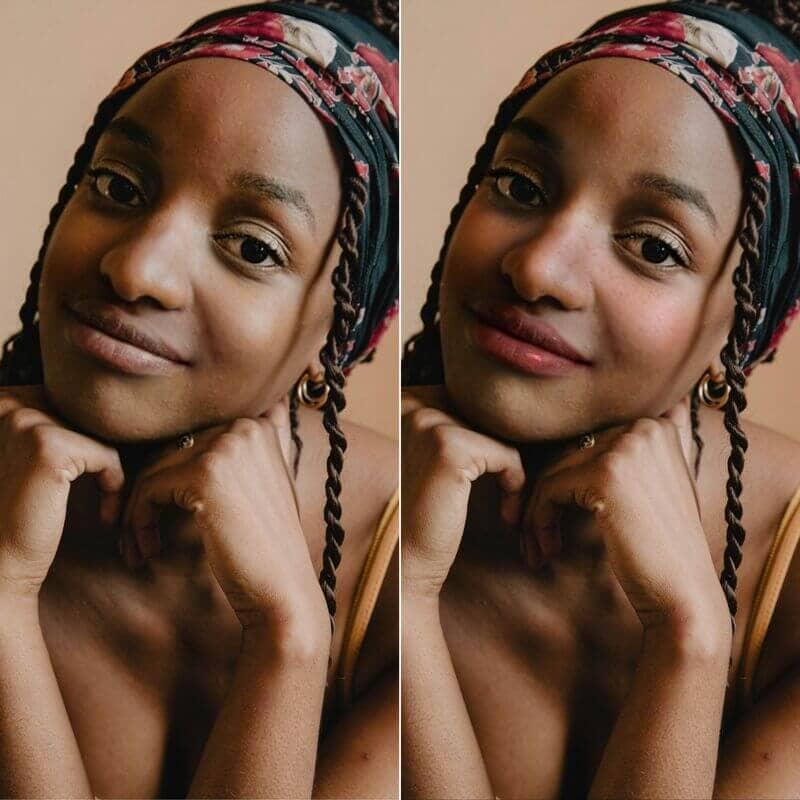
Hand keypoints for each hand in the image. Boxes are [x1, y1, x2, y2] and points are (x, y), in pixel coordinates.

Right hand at [0, 385, 124, 597]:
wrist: (2, 563)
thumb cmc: (22, 512)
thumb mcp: (35, 456)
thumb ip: (56, 426)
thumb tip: (101, 406)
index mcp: (4, 401)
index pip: (74, 403)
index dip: (87, 442)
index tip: (82, 480)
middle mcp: (9, 404)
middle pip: (89, 417)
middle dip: (100, 456)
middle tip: (99, 494)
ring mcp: (26, 423)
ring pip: (101, 435)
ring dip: (109, 473)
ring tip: (102, 506)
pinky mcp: (49, 448)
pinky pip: (108, 456)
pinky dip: (115, 487)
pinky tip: (104, 516)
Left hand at [121, 399, 328, 639]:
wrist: (282, 587)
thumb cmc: (267, 546)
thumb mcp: (265, 485)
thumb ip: (248, 453)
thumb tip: (244, 425)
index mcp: (259, 426)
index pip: (192, 440)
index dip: (172, 477)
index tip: (164, 514)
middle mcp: (245, 427)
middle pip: (169, 452)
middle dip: (149, 495)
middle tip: (138, 536)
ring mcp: (227, 447)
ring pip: (153, 469)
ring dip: (136, 512)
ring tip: (137, 546)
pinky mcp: (205, 473)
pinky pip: (148, 489)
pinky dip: (137, 521)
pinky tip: (147, 549)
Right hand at [402, 385, 525, 598]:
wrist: (409, 562)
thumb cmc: (430, 513)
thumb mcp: (442, 460)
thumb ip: (461, 427)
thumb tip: (504, 407)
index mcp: (408, 404)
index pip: (475, 402)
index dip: (492, 438)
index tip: (491, 475)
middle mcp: (414, 407)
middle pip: (489, 416)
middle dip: (504, 453)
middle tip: (505, 490)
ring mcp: (429, 425)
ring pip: (500, 435)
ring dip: (511, 471)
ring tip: (505, 503)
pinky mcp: (449, 448)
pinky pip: (507, 456)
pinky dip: (515, 484)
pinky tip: (505, 512)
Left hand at [521, 397, 727, 631]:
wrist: (683, 596)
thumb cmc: (663, 550)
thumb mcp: (657, 488)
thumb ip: (637, 456)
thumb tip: (631, 428)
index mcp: (656, 426)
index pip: (587, 444)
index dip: (568, 482)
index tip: (559, 518)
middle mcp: (644, 428)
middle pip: (566, 455)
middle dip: (546, 498)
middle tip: (537, 538)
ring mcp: (627, 448)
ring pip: (552, 472)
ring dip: (536, 514)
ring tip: (538, 548)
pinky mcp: (606, 474)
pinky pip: (548, 489)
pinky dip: (538, 521)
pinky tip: (548, 550)